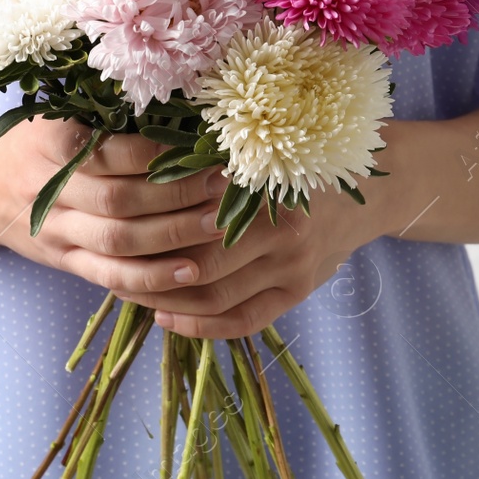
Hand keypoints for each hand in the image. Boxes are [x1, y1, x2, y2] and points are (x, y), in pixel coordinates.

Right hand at [0, 119, 227, 293]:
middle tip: (221, 185)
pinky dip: (152, 278)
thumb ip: (104, 121)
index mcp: (48, 142)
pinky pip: (110, 277)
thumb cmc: (33, 143)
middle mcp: (48, 189)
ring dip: (173, 236)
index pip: (108, 152)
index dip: (157, 154)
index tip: (199, 148)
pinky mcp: (64, 261)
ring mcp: (54, 230)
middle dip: (177, 195)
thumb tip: (182, 117)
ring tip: (217, 224)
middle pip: (118, 200)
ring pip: (118, 241)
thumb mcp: (57, 117)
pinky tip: (190, 272)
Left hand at [110, 183, 392, 338]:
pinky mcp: (299, 291)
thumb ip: (206, 166)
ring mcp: (293, 266)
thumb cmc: (295, 162)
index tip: (112, 230)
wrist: (367, 189)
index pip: (189, 219)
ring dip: (167, 302)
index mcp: (262, 187)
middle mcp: (281, 229)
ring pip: (216, 297)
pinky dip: (202, 326)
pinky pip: (244, 320)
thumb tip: (135, 181)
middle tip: (110, 268)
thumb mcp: (256, 153)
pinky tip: (170, 319)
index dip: (147, 231)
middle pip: (198, 263)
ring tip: (132, 295)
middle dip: (149, 272)